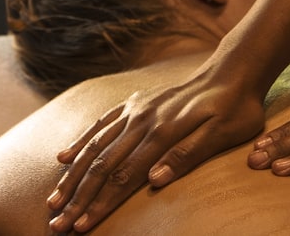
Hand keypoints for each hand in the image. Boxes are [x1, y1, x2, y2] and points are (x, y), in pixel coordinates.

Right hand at [47, 66, 265, 232]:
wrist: (233, 70)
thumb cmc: (235, 108)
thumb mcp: (222, 134)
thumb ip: (187, 155)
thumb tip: (155, 180)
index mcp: (163, 132)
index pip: (124, 177)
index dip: (101, 204)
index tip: (82, 228)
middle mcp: (143, 120)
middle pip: (103, 165)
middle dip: (78, 198)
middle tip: (57, 224)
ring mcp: (136, 109)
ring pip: (96, 146)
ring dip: (73, 176)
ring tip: (54, 200)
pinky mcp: (136, 101)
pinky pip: (102, 123)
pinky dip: (81, 141)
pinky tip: (64, 158)